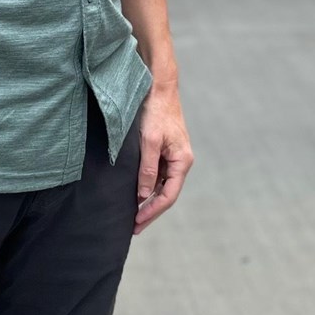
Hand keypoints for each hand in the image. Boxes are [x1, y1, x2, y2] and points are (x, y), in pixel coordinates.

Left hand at [134, 83, 192, 234]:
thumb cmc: (156, 112)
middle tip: (134, 227)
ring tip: (132, 213)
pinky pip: (158, 174)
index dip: (152, 211)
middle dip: (151, 210)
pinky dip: (147, 185)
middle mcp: (181, 161)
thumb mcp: (149, 141)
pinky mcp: (166, 150)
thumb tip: (142, 195)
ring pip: (162, 185)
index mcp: (182, 161)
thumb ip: (147, 169)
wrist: (160, 88)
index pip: (169, 196)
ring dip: (148, 199)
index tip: (137, 223)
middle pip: (166, 194)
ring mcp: (174, 156)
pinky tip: (135, 192)